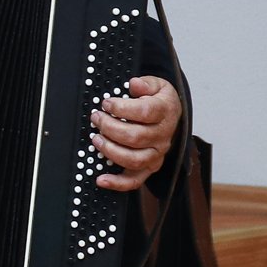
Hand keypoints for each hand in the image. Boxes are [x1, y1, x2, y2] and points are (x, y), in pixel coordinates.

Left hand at [93, 74, 181, 191]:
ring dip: (110, 150)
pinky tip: (101, 179)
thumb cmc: (159, 100)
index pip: (145, 112)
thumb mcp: (157, 85)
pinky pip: (135, 180)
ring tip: (96, 138)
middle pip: (135, 137)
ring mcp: (156, 153)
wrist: (170, 116)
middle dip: (110, 127)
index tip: (106, 103)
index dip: (122, 108)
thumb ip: (146, 83)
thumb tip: (135, 84)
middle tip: (96, 118)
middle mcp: (162, 136)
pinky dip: (117, 183)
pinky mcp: (149, 166)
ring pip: (134, 159)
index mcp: (165, 113)